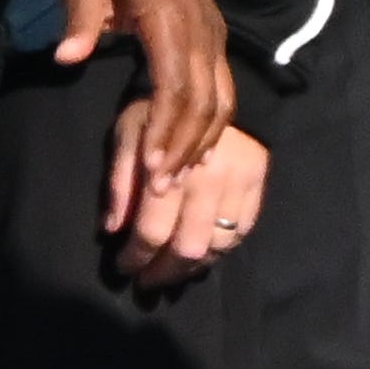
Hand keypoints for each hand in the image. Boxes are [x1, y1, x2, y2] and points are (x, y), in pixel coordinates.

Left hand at [61, 0, 230, 198]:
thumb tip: (65, 58)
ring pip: (220, 102)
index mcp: (170, 21)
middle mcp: (202, 35)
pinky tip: (197, 153)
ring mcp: (215, 39)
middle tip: (161, 189)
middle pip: (202, 103)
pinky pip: (223, 92)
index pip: (174, 85)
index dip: (164, 127)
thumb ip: (80, 22)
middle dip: (182, 147)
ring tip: (176, 180)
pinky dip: (213, 126)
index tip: (150, 164)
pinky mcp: (217, 43)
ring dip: (200, 142)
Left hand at [110, 120, 267, 290]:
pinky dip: (221, 249)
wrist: (205, 87)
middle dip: (164, 271)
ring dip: (193, 267)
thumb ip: (119, 183)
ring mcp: (239, 183)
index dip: (135, 257)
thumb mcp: (125, 137)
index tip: (122, 268)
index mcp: (170, 170)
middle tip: (146, 281)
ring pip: (218, 244)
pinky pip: (242, 230)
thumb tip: (111, 229)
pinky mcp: (258, 182)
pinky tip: (201, 254)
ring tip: (172, 273)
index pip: (152, 231)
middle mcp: (208, 181)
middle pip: (188, 246)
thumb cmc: (155, 113)